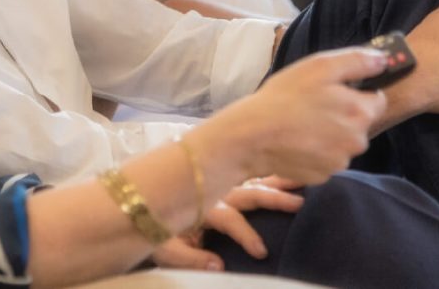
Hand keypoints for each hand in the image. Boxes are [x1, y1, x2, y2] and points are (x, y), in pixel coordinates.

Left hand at [150, 176, 304, 270]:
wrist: (138, 204)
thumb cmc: (153, 227)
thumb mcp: (164, 247)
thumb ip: (190, 257)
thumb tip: (219, 266)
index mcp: (200, 206)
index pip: (229, 218)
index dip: (245, 235)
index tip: (262, 252)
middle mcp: (213, 190)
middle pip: (247, 192)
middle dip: (271, 197)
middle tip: (297, 203)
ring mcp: (219, 183)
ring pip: (251, 178)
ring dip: (275, 180)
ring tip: (300, 179)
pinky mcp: (221, 181)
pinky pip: (247, 174)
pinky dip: (266, 173)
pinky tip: (285, 172)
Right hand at [195, 48, 388, 185]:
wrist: (252, 136)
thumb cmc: (284, 98)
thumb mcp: (319, 66)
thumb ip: (357, 61)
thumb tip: (384, 60)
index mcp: (361, 111)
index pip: (376, 99)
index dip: (355, 92)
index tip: (333, 91)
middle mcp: (357, 141)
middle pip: (359, 123)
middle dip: (342, 115)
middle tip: (312, 106)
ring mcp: (339, 161)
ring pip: (342, 143)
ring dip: (328, 134)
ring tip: (300, 124)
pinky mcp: (322, 175)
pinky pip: (326, 160)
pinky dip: (315, 152)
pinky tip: (296, 141)